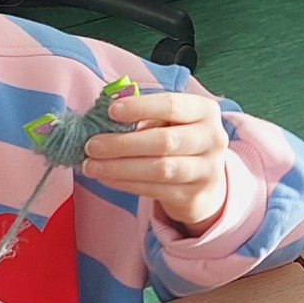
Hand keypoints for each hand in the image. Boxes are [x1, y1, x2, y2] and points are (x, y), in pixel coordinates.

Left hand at [82, 90, 232, 234]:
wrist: (205, 180)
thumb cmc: (179, 140)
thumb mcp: (169, 121)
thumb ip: (142, 116)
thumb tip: (101, 117)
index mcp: (205, 111)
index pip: (172, 105)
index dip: (140, 107)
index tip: (110, 111)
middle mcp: (212, 139)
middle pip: (165, 141)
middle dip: (123, 143)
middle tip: (92, 145)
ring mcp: (206, 171)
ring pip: (159, 169)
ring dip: (120, 167)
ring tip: (91, 165)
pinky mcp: (194, 196)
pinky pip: (154, 190)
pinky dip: (125, 183)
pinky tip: (106, 177)